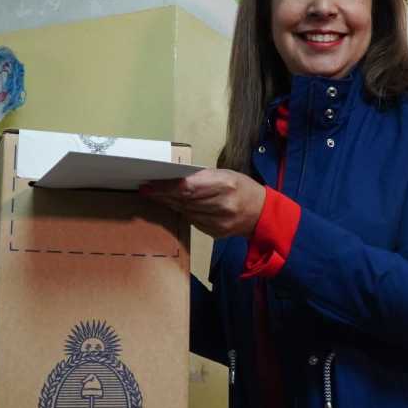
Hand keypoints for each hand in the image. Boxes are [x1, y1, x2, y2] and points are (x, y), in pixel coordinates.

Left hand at [140, 169, 265, 238]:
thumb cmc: (241, 187)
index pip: (187, 188)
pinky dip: (182, 212)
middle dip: (163, 195)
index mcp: (225, 185)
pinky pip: (192, 221)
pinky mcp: (215, 232)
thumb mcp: (225, 174)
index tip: (149, 186)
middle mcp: (221, 205)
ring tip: (157, 196)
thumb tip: (173, 179)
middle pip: (184, 201)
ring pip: (185, 212)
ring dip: (170, 204)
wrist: (260, 213)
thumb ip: (201, 177)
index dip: (165, 188)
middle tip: (147, 190)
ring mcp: (218, 222)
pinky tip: (175, 206)